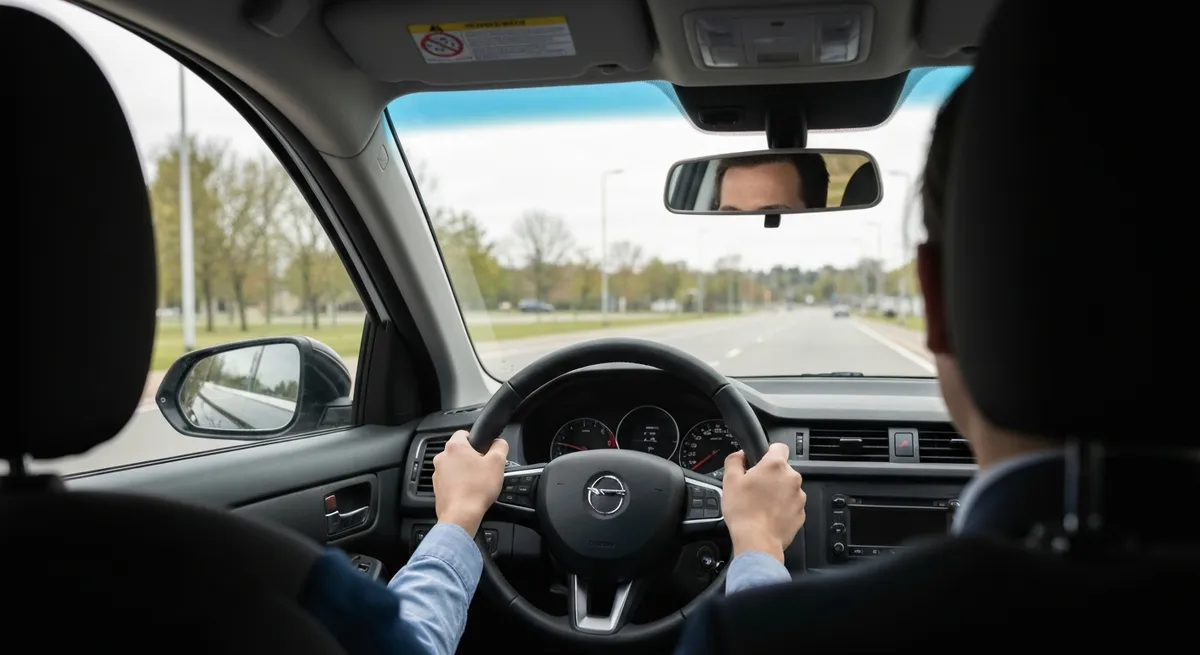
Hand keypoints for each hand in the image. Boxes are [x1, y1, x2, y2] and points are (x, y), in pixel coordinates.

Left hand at [432, 430, 508, 536]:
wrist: (461, 515)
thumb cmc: (477, 489)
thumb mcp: (497, 463)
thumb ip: (500, 446)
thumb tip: (499, 443)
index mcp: (455, 447)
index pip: (464, 433)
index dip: (476, 439)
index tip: (484, 449)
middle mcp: (442, 458)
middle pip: (459, 451)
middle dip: (471, 457)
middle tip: (484, 467)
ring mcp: (438, 473)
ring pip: (454, 466)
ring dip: (464, 471)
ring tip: (477, 481)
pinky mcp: (437, 488)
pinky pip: (450, 480)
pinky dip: (458, 483)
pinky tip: (469, 491)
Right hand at [721, 443, 805, 562]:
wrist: (757, 541)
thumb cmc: (743, 512)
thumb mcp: (730, 480)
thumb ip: (735, 460)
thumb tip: (740, 455)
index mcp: (775, 465)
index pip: (779, 446)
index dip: (768, 452)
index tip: (761, 461)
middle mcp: (791, 478)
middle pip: (782, 470)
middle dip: (771, 476)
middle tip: (755, 488)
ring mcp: (799, 497)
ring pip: (788, 488)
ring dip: (777, 492)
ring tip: (761, 504)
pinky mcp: (801, 513)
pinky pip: (791, 505)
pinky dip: (782, 508)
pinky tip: (768, 515)